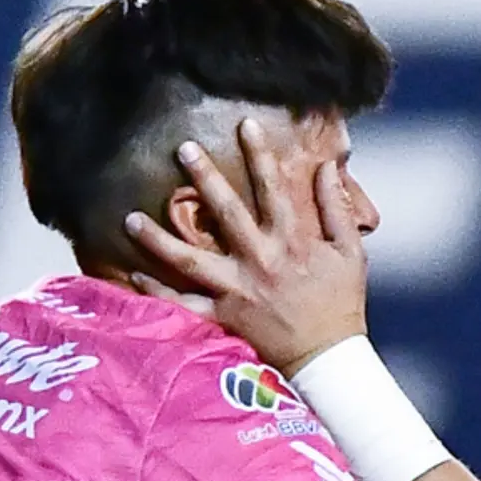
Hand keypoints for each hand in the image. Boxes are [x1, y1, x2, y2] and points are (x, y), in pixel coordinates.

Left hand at [124, 119, 369, 376]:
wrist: (328, 357)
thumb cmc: (341, 301)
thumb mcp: (350, 251)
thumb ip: (336, 208)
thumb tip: (327, 168)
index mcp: (291, 242)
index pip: (273, 188)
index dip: (259, 154)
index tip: (244, 123)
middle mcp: (259, 261)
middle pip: (226, 212)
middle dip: (204, 177)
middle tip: (181, 147)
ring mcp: (237, 290)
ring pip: (190, 260)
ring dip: (158, 238)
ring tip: (130, 218)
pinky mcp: (224, 317)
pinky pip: (184, 305)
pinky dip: (158, 292)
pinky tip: (134, 274)